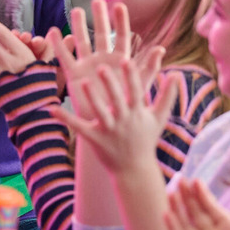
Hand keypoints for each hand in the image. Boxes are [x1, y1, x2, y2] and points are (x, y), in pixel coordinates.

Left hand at [51, 38, 177, 175]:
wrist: (135, 169)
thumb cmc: (146, 139)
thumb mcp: (159, 117)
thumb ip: (167, 95)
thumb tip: (177, 74)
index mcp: (137, 113)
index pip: (135, 91)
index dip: (131, 76)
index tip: (126, 60)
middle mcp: (123, 121)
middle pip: (117, 100)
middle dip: (110, 85)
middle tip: (101, 67)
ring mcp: (108, 130)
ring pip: (100, 112)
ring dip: (92, 98)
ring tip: (82, 82)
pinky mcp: (94, 138)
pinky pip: (78, 127)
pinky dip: (65, 118)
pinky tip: (52, 108)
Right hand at [165, 172, 229, 229]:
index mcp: (228, 226)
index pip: (210, 206)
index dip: (202, 193)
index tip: (195, 180)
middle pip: (195, 212)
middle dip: (187, 197)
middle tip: (180, 180)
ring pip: (185, 223)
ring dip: (177, 208)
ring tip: (171, 191)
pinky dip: (172, 227)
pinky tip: (167, 212)